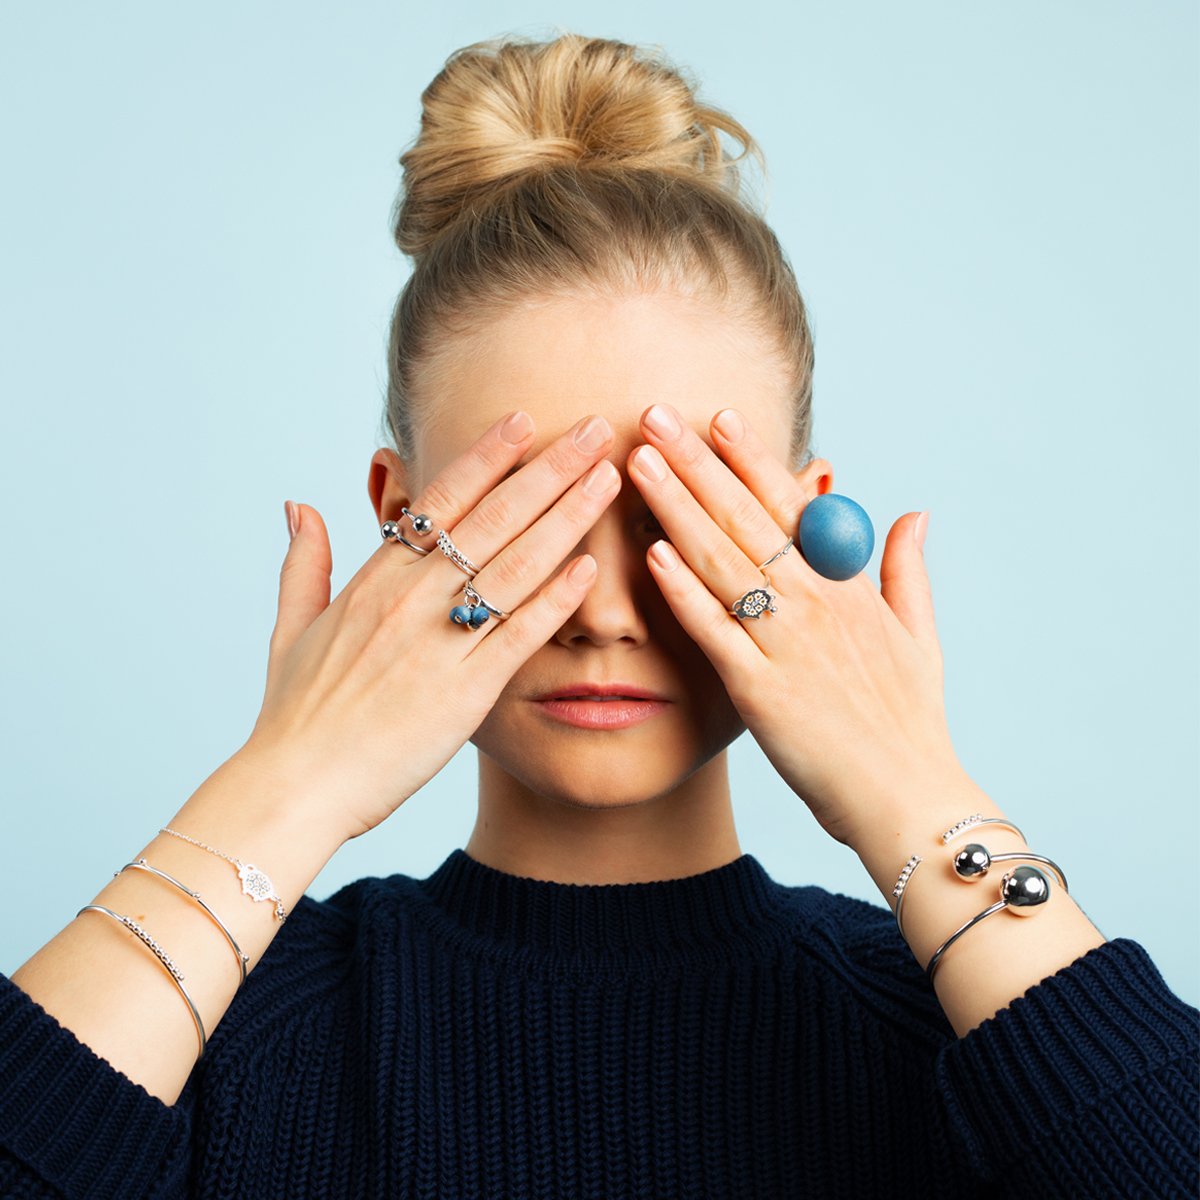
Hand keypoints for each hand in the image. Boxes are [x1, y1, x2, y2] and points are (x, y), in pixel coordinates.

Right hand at [239, 411, 621, 843]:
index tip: (524, 421)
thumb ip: (304, 562)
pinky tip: (592, 567)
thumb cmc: (297, 715)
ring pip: (515, 564)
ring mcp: (438, 642)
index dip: (486, 457)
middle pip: (492, 518)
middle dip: (548, 469)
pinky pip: (519, 634)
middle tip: (594, 429)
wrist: (296, 786)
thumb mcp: (290, 629)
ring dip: (567, 517)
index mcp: (373, 581)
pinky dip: (556, 598)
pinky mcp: (464, 692)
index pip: (439, 500)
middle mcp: (409, 600)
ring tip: (607, 477)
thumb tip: (299, 505)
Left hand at [628, 402, 961, 852]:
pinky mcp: (760, 691)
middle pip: (745, 518)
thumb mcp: (920, 636)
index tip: (717, 417)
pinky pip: (712, 629)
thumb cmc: (909, 721)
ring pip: (721, 561)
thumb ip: (908, 569)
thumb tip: (913, 511)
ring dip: (675, 506)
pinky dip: (681, 589)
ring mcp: (787, 645)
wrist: (907, 800)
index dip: (751, 459)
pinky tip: (650, 551)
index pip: (792, 505)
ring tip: (638, 460)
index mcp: (849, 587)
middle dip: (695, 462)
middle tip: (653, 414)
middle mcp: (816, 604)